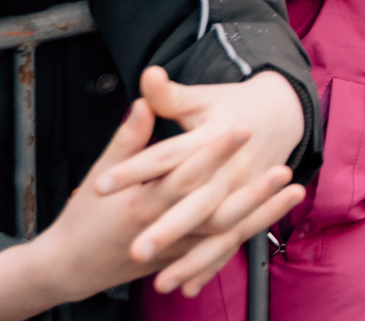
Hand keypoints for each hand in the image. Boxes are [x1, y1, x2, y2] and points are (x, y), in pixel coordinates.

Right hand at [0, 97, 296, 319]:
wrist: (70, 265)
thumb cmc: (86, 213)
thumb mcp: (100, 173)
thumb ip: (128, 140)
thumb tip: (144, 98)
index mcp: (137, 203)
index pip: (181, 174)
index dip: (211, 152)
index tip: (240, 127)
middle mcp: (159, 228)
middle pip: (211, 210)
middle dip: (250, 192)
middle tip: (283, 166)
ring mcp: (173, 248)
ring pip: (224, 232)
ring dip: (260, 211)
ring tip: (294, 185)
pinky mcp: (182, 256)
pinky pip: (223, 246)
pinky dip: (253, 229)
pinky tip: (281, 208)